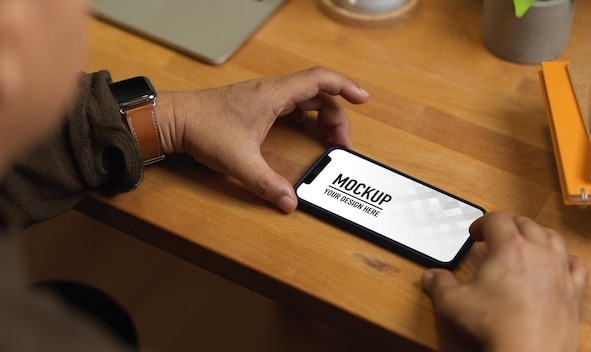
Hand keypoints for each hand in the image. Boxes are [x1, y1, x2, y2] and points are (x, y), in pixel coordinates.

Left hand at [156, 67, 368, 212]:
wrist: (174, 119)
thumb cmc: (202, 129)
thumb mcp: (239, 161)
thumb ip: (266, 183)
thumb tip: (289, 202)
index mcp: (273, 95)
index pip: (320, 80)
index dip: (345, 86)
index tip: (363, 98)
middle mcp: (272, 91)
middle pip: (318, 94)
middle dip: (336, 117)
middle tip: (341, 143)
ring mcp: (264, 97)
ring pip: (305, 99)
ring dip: (322, 116)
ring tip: (329, 140)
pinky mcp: (256, 105)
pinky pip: (292, 105)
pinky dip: (306, 117)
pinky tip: (305, 133)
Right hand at [421, 211, 587, 351]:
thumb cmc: (496, 327)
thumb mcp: (454, 303)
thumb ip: (440, 285)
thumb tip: (431, 277)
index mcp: (510, 248)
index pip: (497, 219)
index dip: (482, 222)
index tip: (475, 234)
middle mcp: (539, 253)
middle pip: (526, 223)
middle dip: (509, 225)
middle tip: (497, 235)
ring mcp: (559, 271)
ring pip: (553, 238)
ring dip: (538, 235)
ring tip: (526, 242)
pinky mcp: (573, 292)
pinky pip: (577, 266)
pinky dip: (567, 260)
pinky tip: (559, 264)